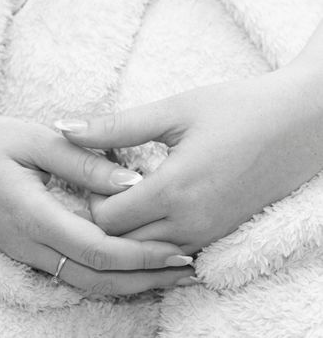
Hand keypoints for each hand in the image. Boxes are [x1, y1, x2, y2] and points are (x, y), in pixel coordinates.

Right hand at [0, 113, 194, 293]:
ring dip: (129, 282)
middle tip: (187, 268)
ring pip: (84, 282)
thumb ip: (81, 160)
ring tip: (167, 273)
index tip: (181, 249)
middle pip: (97, 277)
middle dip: (145, 278)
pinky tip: (127, 266)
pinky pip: (70, 273)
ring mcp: (24, 252)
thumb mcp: (29, 138)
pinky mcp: (22, 250)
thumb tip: (133, 179)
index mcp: (32, 214)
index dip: (142, 254)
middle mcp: (29, 244)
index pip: (97, 248)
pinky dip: (105, 275)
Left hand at [57, 64, 322, 253]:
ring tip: (126, 194)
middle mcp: (189, 223)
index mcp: (174, 190)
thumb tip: (63, 126)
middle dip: (103, 218)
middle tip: (102, 185)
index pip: (105, 219)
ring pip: (143, 254)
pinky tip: (151, 207)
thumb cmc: (238, 109)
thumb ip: (114, 126)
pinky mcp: (216, 237)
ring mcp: (205, 235)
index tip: (94, 171)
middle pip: (119, 243)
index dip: (90, 197)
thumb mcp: (173, 111)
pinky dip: (150, 237)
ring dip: (126, 231)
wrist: (301, 125)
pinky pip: (169, 253)